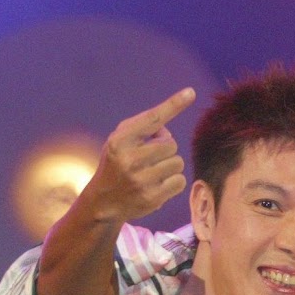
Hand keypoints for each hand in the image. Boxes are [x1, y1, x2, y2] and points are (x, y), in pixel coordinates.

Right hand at [87, 88, 196, 222]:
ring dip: (170, 165)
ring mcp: (141, 180)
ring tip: (152, 171)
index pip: (152, 119)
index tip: (191, 92)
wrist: (103, 201)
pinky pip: (180, 181)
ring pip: (178, 163)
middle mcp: (129, 160)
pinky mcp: (153, 198)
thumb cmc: (117, 162)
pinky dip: (173, 181)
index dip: (173, 105)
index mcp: (119, 141)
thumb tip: (166, 124)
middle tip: (150, 157)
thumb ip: (141, 127)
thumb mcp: (120, 140)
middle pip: (171, 144)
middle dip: (165, 149)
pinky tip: (158, 184)